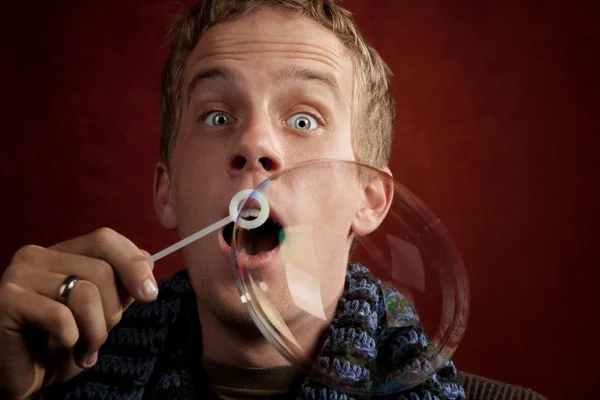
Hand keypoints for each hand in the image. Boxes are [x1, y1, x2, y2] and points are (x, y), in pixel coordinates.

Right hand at [0, 228, 157, 399]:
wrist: (19, 377)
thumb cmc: (60, 343)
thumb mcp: (100, 311)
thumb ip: (120, 284)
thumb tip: (147, 262)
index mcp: (61, 252)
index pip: (106, 239)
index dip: (133, 264)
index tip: (149, 294)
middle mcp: (37, 255)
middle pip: (101, 271)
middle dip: (112, 311)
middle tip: (97, 337)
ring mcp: (19, 275)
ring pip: (85, 293)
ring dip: (94, 332)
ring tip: (83, 349)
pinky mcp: (7, 301)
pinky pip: (61, 317)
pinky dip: (70, 340)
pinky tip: (58, 348)